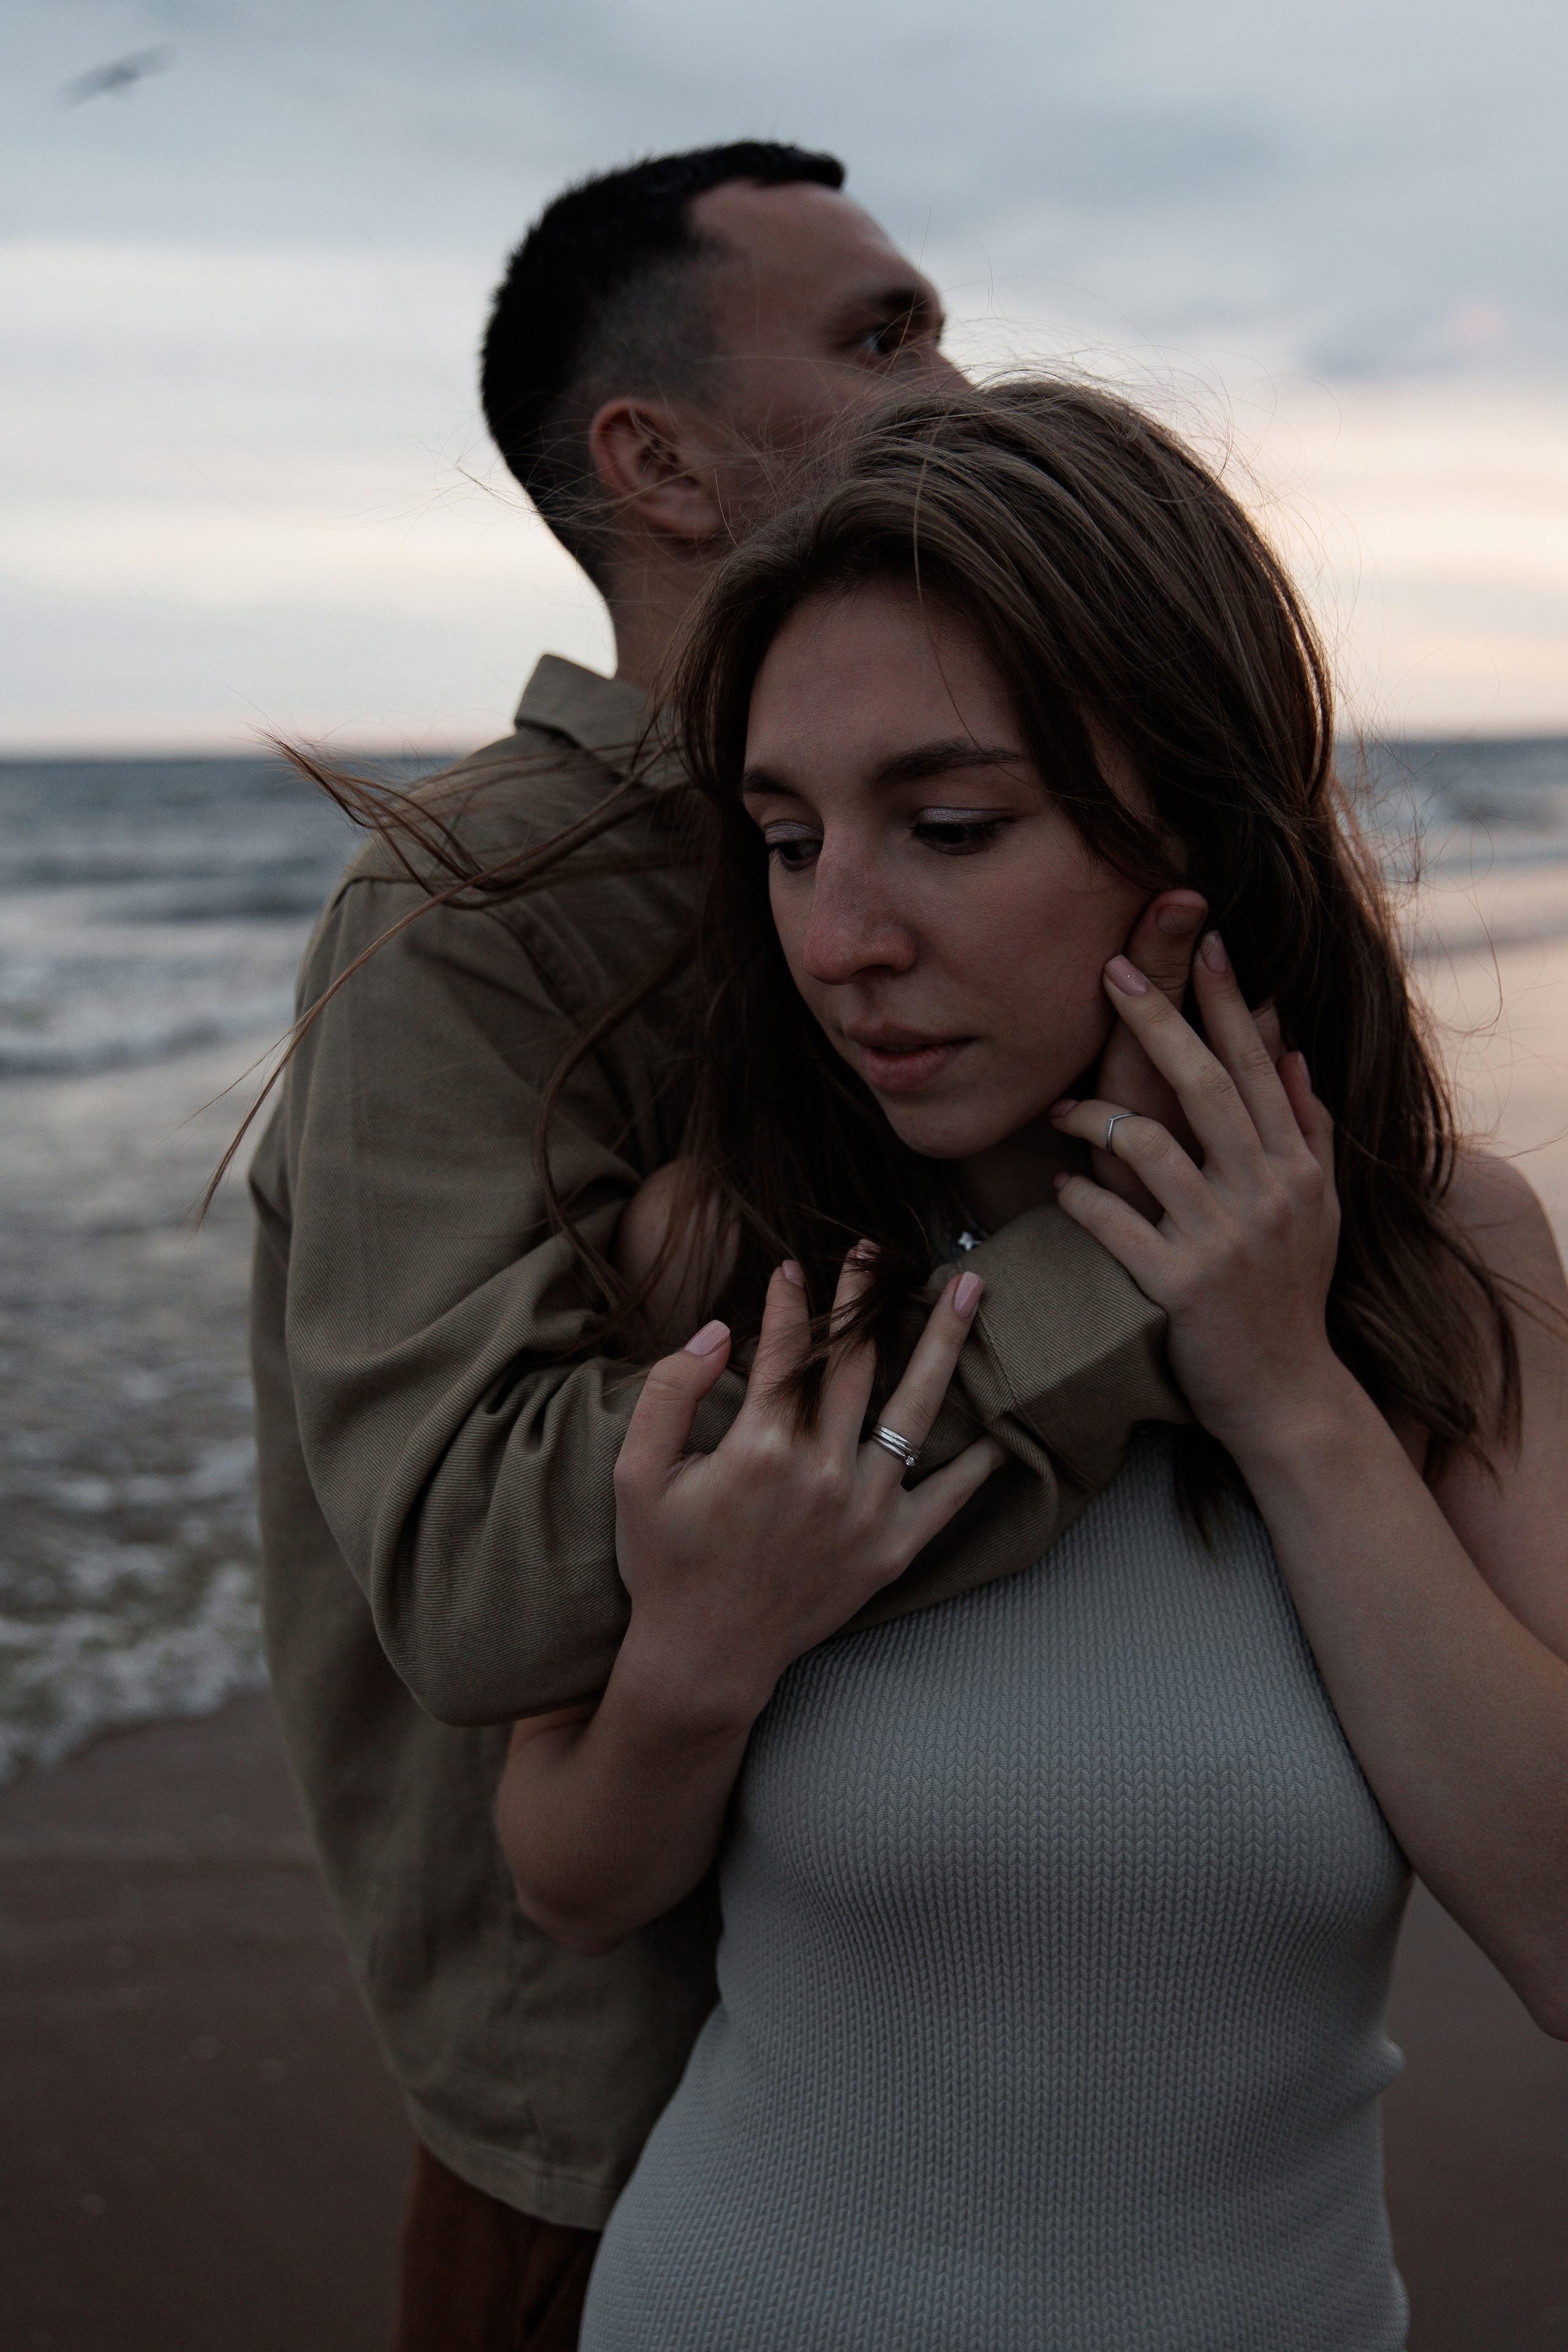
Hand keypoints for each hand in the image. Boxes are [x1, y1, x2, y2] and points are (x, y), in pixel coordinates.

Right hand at [613, 1251, 1006, 1722]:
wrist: (705, 1660)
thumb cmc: (666, 1564)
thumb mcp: (636, 1475)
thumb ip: (668, 1393)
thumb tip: (716, 1333)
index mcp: (759, 1447)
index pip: (783, 1351)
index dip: (786, 1304)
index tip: (792, 1267)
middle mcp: (822, 1471)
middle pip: (854, 1362)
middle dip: (865, 1296)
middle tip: (878, 1249)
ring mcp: (865, 1510)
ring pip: (914, 1408)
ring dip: (943, 1343)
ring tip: (969, 1290)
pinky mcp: (892, 1548)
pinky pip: (949, 1496)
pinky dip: (982, 1462)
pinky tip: (1009, 1423)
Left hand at [1049, 931, 1340, 1458]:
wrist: (1288, 1395)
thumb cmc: (1292, 1296)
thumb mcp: (1318, 1208)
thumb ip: (1309, 1129)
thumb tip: (1292, 1052)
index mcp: (1295, 1167)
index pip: (1257, 1067)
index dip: (1231, 1003)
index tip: (1206, 942)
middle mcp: (1266, 1192)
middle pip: (1204, 1085)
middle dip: (1157, 1021)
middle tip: (1111, 971)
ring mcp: (1224, 1238)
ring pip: (1147, 1145)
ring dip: (1094, 1115)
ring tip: (1062, 1108)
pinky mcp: (1180, 1285)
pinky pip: (1112, 1222)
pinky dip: (1078, 1198)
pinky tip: (1060, 1189)